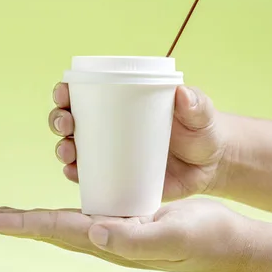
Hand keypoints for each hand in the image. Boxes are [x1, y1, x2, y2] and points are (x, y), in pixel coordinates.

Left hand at [0, 198, 260, 271]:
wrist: (224, 242)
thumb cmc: (202, 238)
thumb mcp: (172, 234)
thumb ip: (135, 238)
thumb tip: (93, 232)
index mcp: (109, 242)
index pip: (55, 231)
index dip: (19, 224)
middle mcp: (104, 238)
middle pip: (47, 229)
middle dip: (11, 222)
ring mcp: (112, 229)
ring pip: (60, 222)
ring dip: (28, 216)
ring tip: (0, 213)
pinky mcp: (124, 216)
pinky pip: (82, 211)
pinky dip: (58, 206)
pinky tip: (54, 200)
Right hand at [49, 83, 230, 199]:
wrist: (212, 166)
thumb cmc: (203, 131)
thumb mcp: (201, 115)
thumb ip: (196, 104)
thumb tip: (182, 93)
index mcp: (122, 104)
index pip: (85, 93)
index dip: (66, 91)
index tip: (64, 92)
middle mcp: (109, 128)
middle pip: (71, 121)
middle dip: (58, 120)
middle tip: (66, 124)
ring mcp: (111, 155)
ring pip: (74, 149)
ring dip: (62, 149)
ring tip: (68, 152)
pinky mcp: (118, 179)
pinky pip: (89, 178)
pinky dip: (76, 176)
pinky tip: (72, 175)